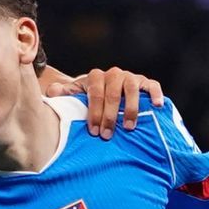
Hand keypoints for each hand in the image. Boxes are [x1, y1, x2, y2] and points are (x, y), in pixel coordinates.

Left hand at [43, 66, 164, 139]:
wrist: (107, 88)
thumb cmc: (91, 97)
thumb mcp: (77, 95)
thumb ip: (65, 94)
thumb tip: (52, 92)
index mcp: (95, 77)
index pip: (95, 94)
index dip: (94, 112)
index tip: (93, 131)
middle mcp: (113, 74)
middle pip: (112, 94)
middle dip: (109, 116)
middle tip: (107, 135)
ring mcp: (130, 77)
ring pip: (131, 89)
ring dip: (130, 109)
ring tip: (129, 127)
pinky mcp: (145, 82)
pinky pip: (152, 85)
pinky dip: (155, 94)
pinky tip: (157, 106)